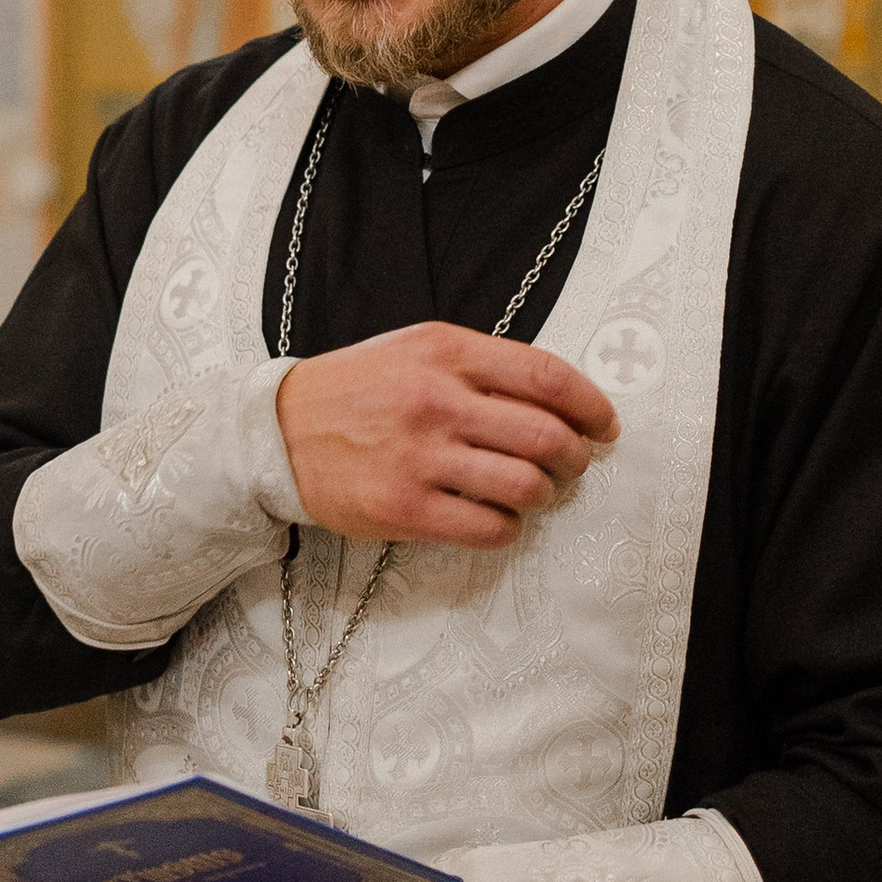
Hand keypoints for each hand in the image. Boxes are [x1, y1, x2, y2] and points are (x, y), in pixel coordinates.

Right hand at [275, 325, 616, 548]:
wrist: (276, 432)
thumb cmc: (357, 392)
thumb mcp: (416, 352)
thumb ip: (482, 367)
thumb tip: (559, 402)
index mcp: (445, 352)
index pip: (547, 376)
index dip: (591, 405)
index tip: (604, 425)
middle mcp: (435, 400)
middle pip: (547, 436)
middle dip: (575, 457)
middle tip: (572, 465)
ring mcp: (419, 456)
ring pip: (525, 486)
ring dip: (545, 496)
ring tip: (534, 494)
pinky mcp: (404, 508)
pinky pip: (488, 529)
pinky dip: (507, 529)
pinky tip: (497, 518)